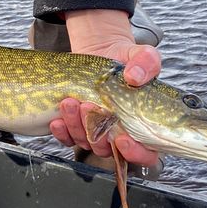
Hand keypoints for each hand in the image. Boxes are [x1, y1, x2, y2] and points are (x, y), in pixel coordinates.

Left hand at [49, 9, 161, 165]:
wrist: (104, 53)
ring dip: (77, 126)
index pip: (147, 155)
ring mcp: (99, 133)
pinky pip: (68, 140)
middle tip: (89, 106)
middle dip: (97, 133)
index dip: (135, 153)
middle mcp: (122, 134)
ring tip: (71, 102)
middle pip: (110, 151)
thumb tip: (134, 76)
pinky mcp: (78, 128)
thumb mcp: (143, 56)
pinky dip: (62, 131)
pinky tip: (58, 118)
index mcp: (145, 125)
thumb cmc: (128, 60)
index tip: (122, 137)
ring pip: (87, 144)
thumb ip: (148, 63)